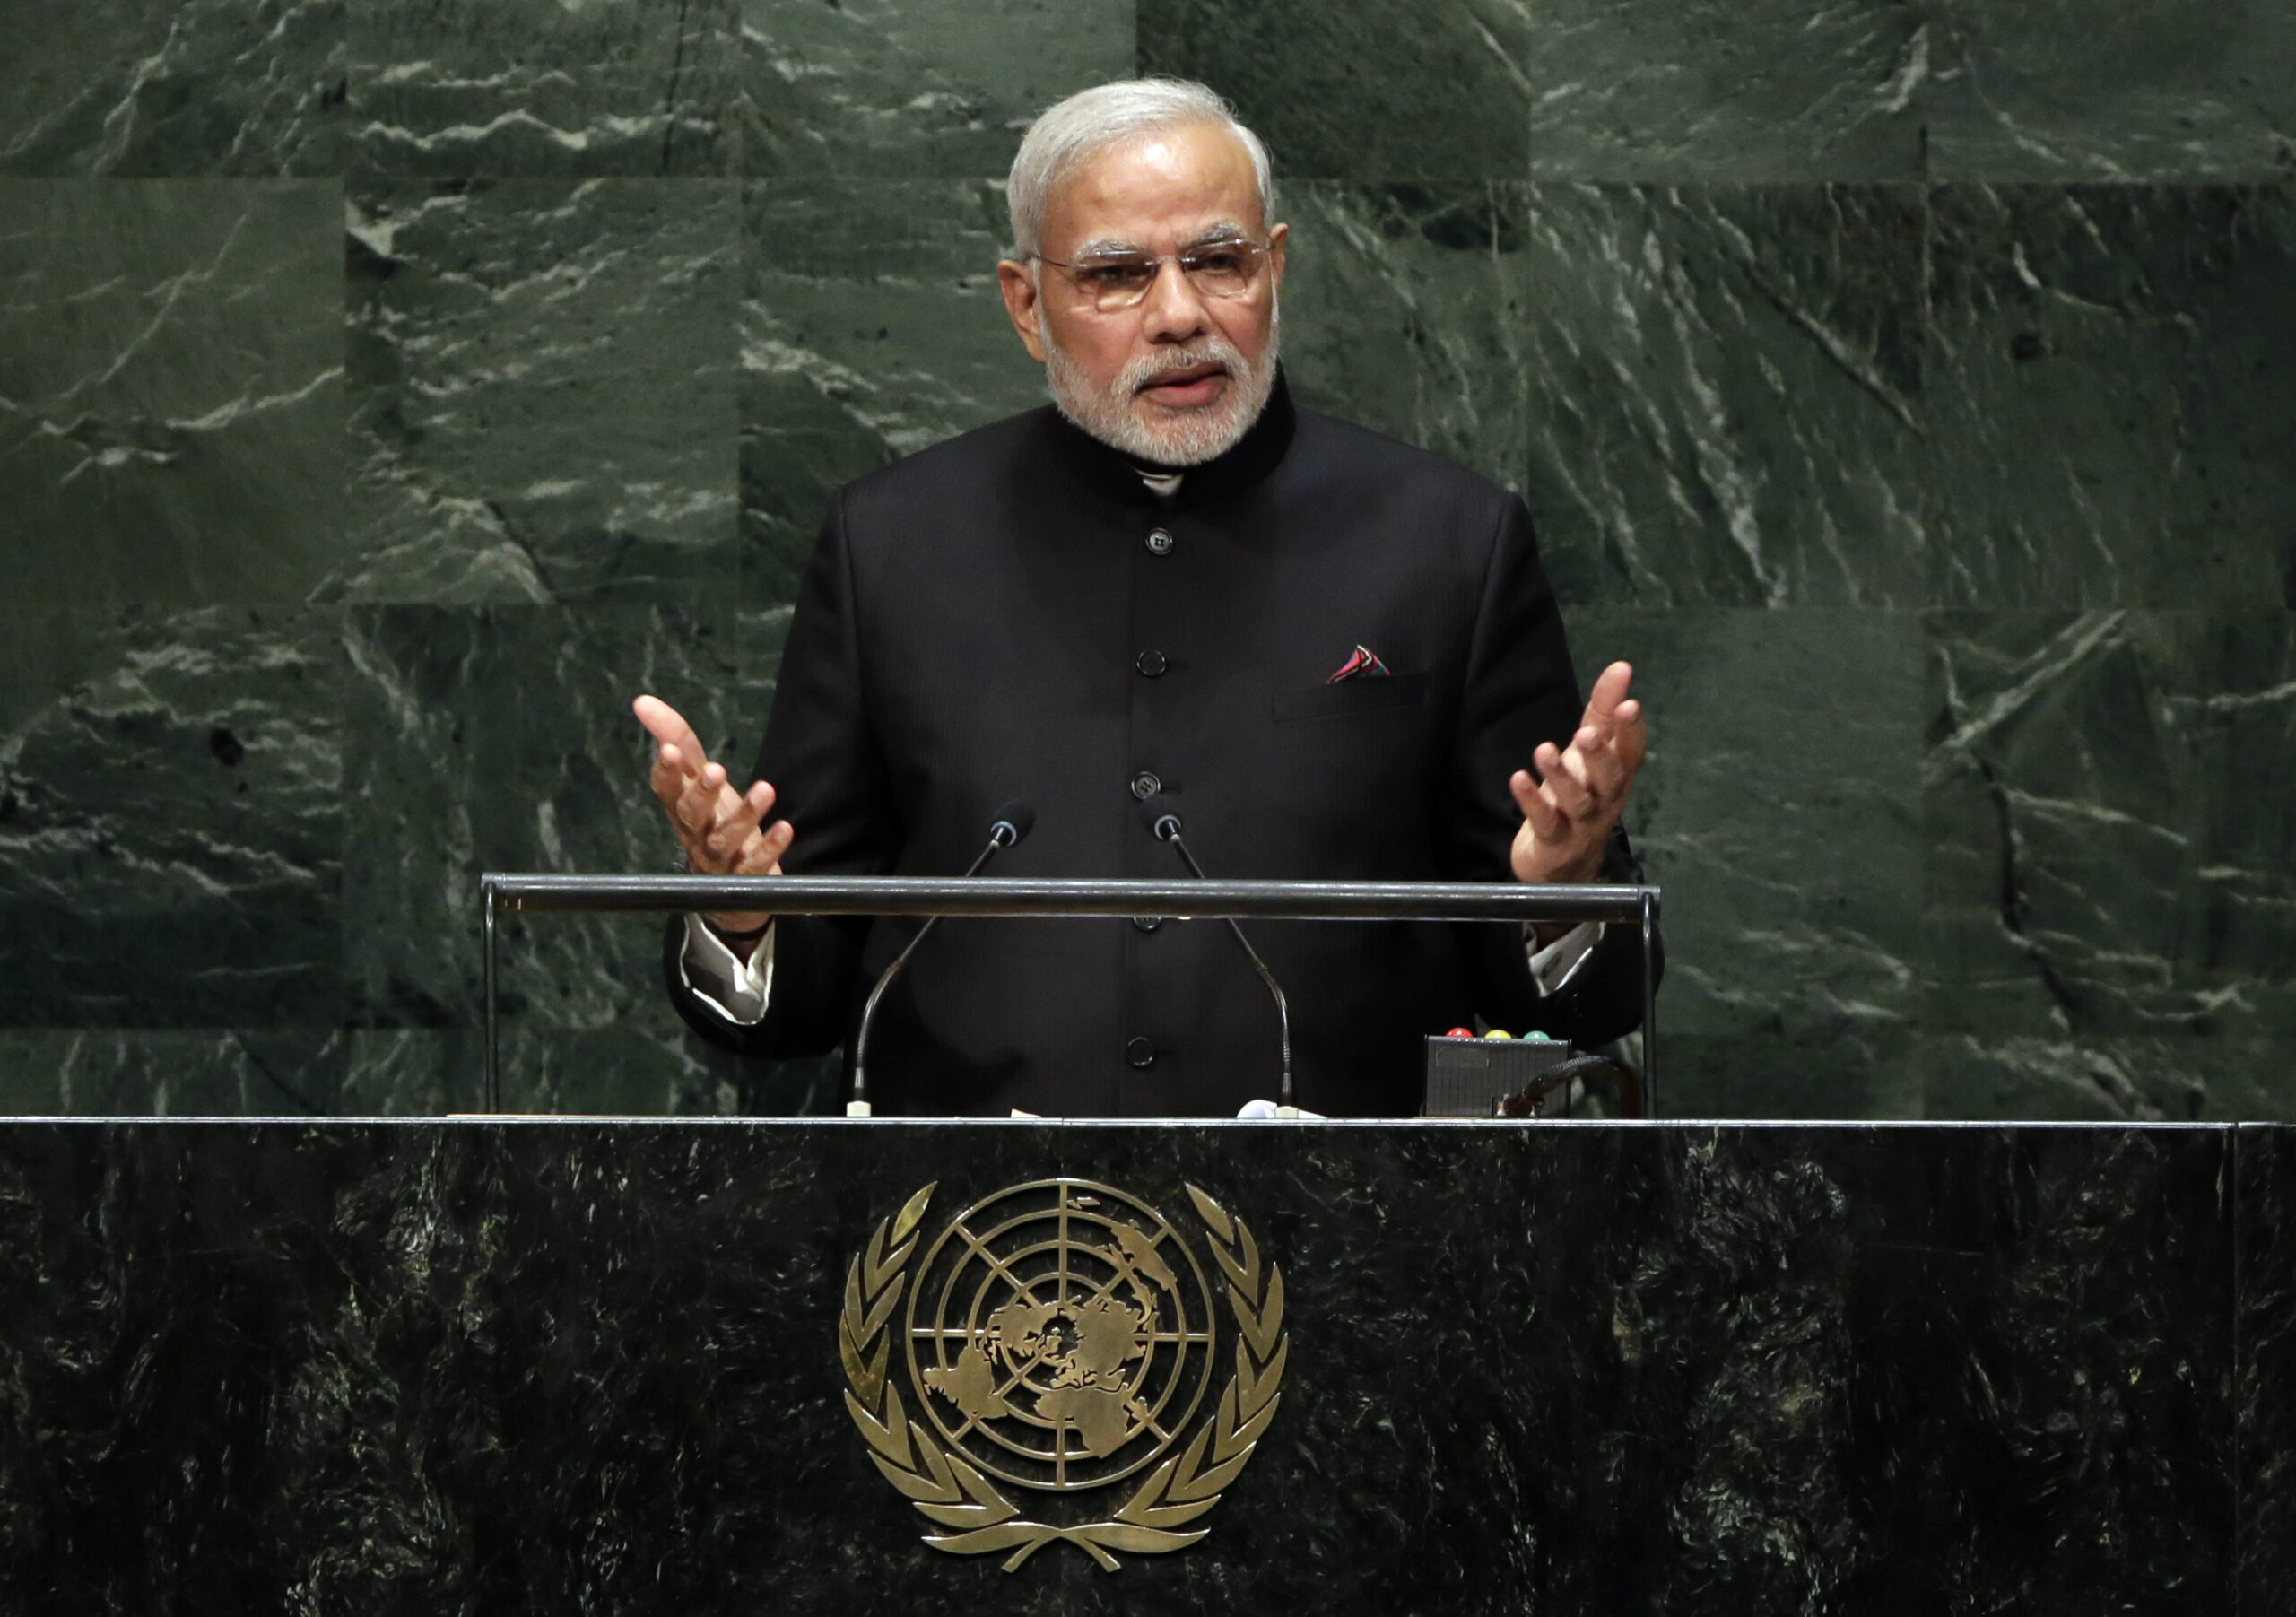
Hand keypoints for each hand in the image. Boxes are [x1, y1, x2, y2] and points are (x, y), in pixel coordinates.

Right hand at [633, 694, 790, 944]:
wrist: (728, 888)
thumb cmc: (710, 819)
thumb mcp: (696, 778)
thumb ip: (677, 740)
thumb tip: (642, 700)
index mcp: (680, 808)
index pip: (665, 790)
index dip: (665, 771)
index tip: (668, 749)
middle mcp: (695, 833)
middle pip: (692, 814)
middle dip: (703, 792)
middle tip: (716, 770)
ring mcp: (719, 858)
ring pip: (726, 838)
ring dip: (746, 814)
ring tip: (765, 789)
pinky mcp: (746, 876)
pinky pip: (755, 865)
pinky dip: (770, 847)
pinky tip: (785, 828)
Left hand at [1509, 662, 1647, 899]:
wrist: (1563, 860)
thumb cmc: (1582, 792)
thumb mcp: (1591, 750)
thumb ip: (1604, 710)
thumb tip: (1622, 667)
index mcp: (1618, 775)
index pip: (1631, 752)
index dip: (1631, 730)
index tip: (1629, 705)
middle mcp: (1605, 799)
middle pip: (1609, 779)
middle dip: (1599, 756)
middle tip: (1585, 734)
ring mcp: (1581, 823)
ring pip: (1577, 801)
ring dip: (1561, 777)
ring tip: (1544, 751)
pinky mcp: (1553, 840)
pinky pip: (1545, 821)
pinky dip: (1533, 801)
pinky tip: (1519, 779)